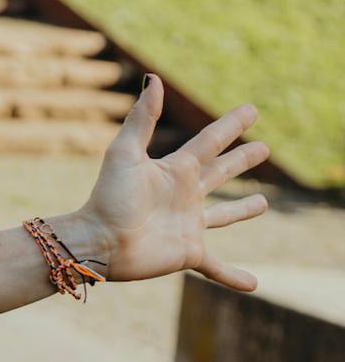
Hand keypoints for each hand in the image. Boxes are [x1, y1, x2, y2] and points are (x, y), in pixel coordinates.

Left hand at [71, 76, 270, 290]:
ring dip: (242, 210)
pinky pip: (217, 267)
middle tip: (263, 148)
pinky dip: (234, 276)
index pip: (209, 142)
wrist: (98, 241)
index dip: (230, 126)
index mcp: (174, 170)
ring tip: (263, 204)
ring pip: (223, 216)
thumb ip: (141, 117)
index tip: (251, 110)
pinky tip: (254, 283)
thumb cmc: (109, 197)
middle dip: (241, 161)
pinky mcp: (189, 254)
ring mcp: (188, 225)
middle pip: (219, 173)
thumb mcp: (125, 153)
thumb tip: (153, 78)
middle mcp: (184, 196)